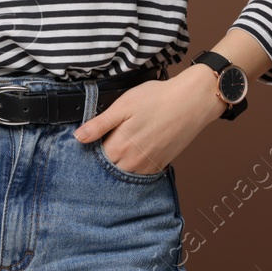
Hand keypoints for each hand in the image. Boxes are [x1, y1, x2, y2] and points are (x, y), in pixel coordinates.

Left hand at [71, 64, 225, 174]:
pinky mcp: (160, 165)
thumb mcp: (123, 105)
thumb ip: (99, 124)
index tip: (97, 134)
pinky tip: (139, 146)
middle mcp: (132, 162)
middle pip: (109, 166)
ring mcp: (147, 166)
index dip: (93, 145)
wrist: (192, 102)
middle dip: (106, 154)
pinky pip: (140, 172)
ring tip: (129, 138)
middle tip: (114, 134)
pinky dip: (135, 163)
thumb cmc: (158, 99)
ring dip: (121, 160)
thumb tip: (78, 137)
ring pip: (124, 170)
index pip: (94, 156)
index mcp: (119, 147)